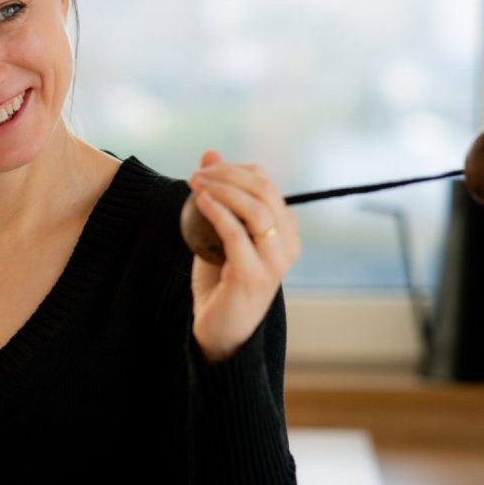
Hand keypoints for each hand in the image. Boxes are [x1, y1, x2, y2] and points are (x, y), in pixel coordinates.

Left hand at [187, 151, 299, 361]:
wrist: (218, 330)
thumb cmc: (219, 282)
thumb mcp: (217, 233)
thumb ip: (219, 196)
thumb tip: (210, 153)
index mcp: (285, 232)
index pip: (267, 185)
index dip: (236, 169)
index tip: (206, 168)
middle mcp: (288, 245)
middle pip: (265, 191)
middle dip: (229, 175)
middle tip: (198, 173)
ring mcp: (275, 262)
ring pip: (256, 208)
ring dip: (223, 189)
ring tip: (195, 183)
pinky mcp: (254, 276)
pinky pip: (236, 233)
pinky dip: (217, 211)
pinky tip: (199, 200)